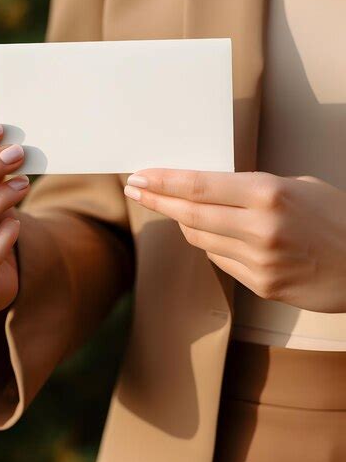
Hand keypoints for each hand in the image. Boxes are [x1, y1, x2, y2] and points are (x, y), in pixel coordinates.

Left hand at [124, 169, 345, 312]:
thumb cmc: (337, 218)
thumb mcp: (299, 187)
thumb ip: (253, 190)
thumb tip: (209, 190)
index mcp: (269, 194)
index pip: (200, 186)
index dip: (164, 181)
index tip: (140, 176)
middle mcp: (260, 228)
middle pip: (189, 214)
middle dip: (157, 200)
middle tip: (136, 190)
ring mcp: (260, 261)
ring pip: (200, 239)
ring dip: (184, 223)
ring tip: (177, 209)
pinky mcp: (262, 285)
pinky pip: (220, 260)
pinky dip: (210, 244)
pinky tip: (213, 234)